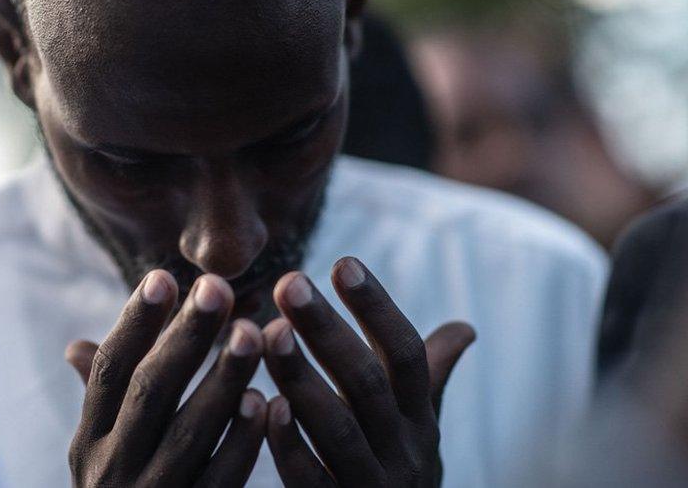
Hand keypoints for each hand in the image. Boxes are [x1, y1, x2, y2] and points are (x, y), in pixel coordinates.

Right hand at [65, 270, 266, 486]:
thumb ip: (102, 400)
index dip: (134, 323)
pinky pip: (220, 481)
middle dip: (184, 338)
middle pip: (148, 393)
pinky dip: (242, 442)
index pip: (108, 372)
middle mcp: (110, 470)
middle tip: (218, 288)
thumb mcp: (103, 452)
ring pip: (187, 433)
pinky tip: (265, 404)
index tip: (164, 276)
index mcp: (89, 441)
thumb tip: (75, 346)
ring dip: (222, 381)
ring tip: (254, 334)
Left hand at [262, 257, 474, 486]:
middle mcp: (403, 452)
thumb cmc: (397, 473)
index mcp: (419, 420)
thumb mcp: (418, 427)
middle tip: (287, 282)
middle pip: (368, 385)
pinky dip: (289, 447)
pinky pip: (313, 482)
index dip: (378, 309)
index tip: (343, 262)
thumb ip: (430, 377)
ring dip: (302, 380)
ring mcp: (372, 487)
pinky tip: (261, 408)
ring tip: (268, 334)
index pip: (407, 356)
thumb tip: (466, 329)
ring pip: (339, 431)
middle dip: (328, 331)